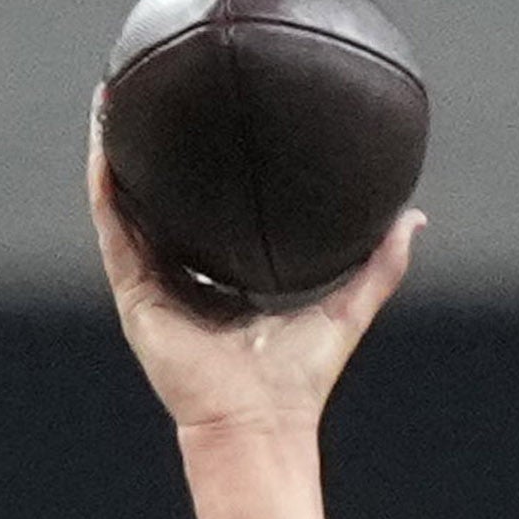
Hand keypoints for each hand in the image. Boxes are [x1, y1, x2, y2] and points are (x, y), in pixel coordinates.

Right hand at [91, 114, 421, 439]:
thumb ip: (380, 266)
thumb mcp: (347, 307)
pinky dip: (106, 187)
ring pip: (123, 208)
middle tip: (149, 92)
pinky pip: (114, 230)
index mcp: (218, 283)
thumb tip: (414, 220)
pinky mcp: (135, 297)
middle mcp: (180, 281)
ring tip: (111, 99)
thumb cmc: (299, 383)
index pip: (202, 216)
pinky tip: (105, 143)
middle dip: (148, 150)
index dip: (199, 172)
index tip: (205, 122)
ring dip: (113, 154)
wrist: (261, 425)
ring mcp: (152, 288)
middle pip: (156, 203)